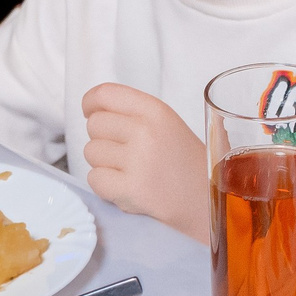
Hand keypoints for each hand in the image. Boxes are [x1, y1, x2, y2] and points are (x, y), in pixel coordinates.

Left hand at [81, 84, 208, 243]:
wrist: (205, 201)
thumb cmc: (186, 163)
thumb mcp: (168, 125)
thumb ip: (135, 114)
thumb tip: (93, 112)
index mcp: (156, 111)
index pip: (104, 94)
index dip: (90, 103)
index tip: (91, 113)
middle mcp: (145, 131)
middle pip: (94, 125)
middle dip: (103, 139)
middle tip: (123, 153)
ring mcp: (137, 161)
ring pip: (91, 153)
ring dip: (103, 163)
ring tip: (128, 172)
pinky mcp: (131, 190)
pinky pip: (94, 179)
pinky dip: (105, 186)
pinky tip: (125, 187)